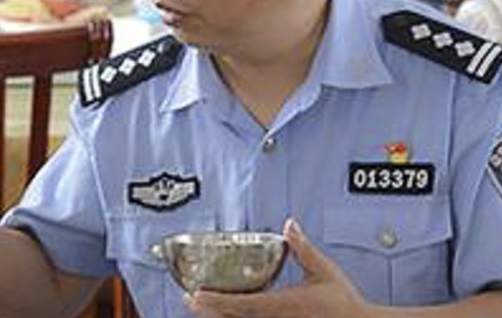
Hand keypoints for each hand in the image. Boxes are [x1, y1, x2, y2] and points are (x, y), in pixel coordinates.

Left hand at [186, 219, 370, 317]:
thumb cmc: (344, 303)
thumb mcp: (324, 272)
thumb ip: (303, 248)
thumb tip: (290, 225)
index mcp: (285, 304)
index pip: (244, 302)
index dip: (218, 300)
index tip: (197, 295)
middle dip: (211, 311)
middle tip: (189, 301)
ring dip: (220, 317)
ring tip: (199, 308)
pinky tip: (224, 316)